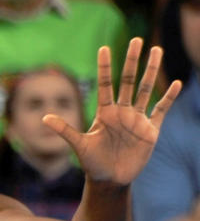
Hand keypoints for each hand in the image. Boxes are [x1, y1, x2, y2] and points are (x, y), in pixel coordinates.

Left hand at [43, 38, 180, 185]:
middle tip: (137, 39)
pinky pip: (161, 110)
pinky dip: (169, 98)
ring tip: (157, 50)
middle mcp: (122, 112)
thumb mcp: (79, 146)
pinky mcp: (150, 130)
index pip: (105, 85)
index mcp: (105, 113)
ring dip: (151, 71)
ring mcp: (137, 119)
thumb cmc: (92, 164)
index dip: (105, 67)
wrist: (109, 181)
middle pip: (128, 81)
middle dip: (132, 61)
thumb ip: (65, 130)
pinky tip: (177, 83)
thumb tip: (44, 118)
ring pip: (146, 90)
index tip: (104, 48)